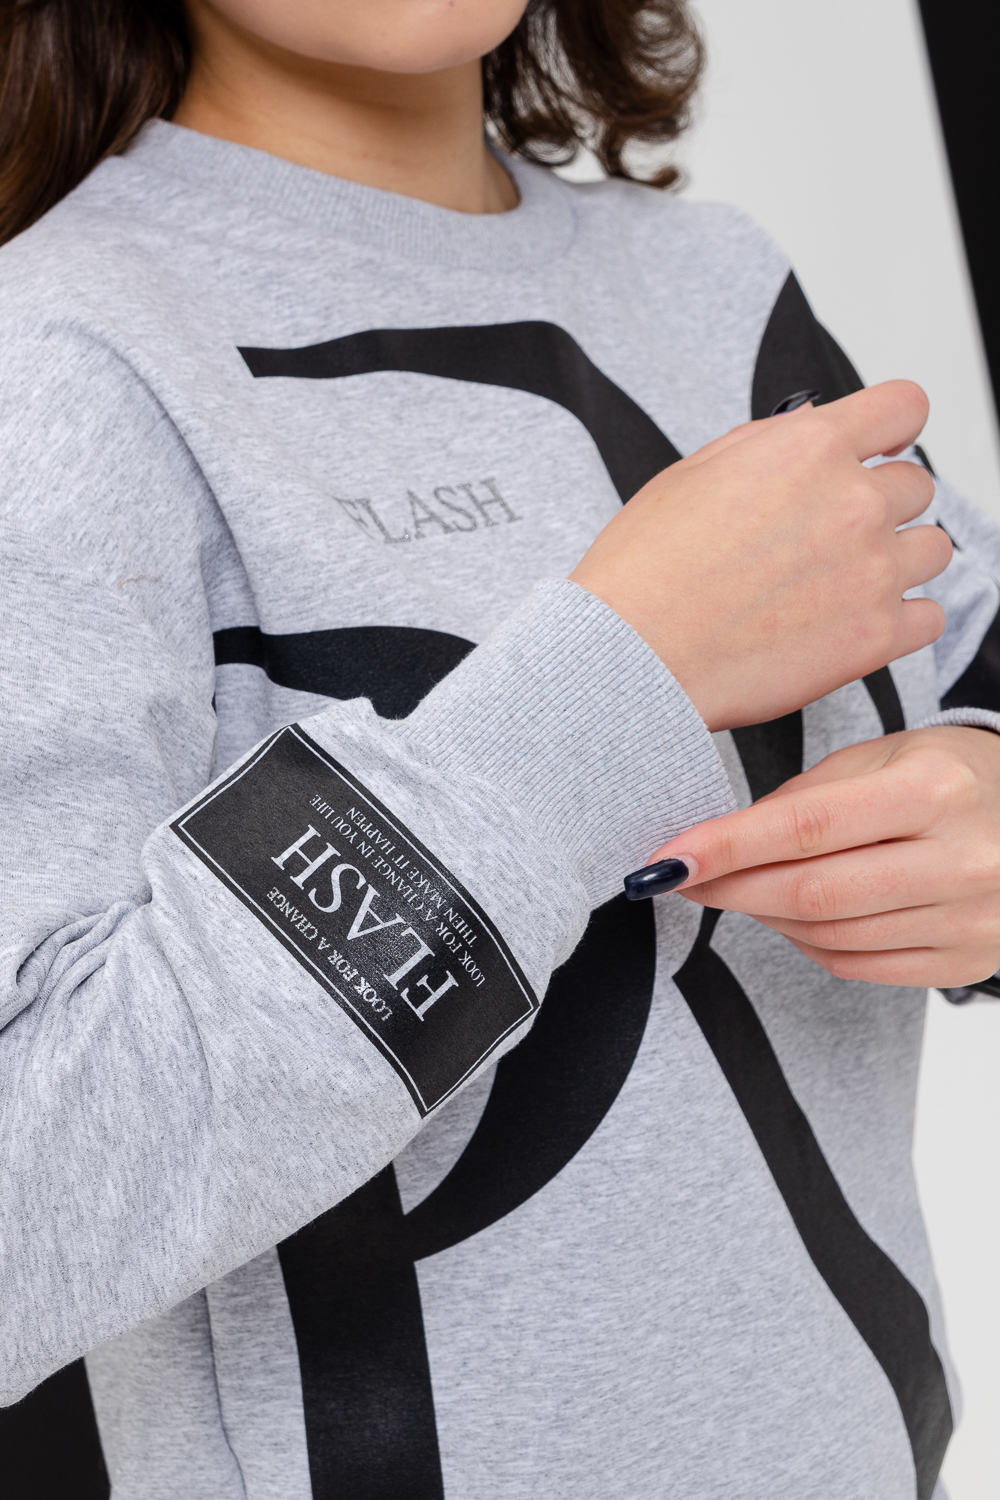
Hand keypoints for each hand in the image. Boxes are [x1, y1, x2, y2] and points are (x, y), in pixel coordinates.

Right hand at [570, 381, 950, 731]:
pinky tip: (854, 622)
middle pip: (915, 486)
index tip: (887, 445)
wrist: (631, 655)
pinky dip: (901, 620)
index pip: (903, 406)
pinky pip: (930, 618)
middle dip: (878, 506)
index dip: (894, 427)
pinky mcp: (876, 637)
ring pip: (932, 550)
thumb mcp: (694, 472)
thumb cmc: (645, 571)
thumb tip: (811, 430)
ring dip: (897, 560)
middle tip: (830, 538)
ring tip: (843, 583)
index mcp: (809, 448)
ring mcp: (872, 571)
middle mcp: (852, 502)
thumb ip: (769, 444)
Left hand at [646, 726, 999, 987]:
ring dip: (764, 915)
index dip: (728, 846)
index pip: (807, 826)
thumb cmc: (957, 777)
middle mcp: (961, 860)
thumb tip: (726, 839)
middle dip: (731, 888)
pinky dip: (806, 943)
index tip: (670, 859)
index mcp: (937, 789)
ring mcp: (969, 920)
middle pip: (811, 892)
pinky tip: (790, 915)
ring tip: (738, 888)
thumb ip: (809, 796)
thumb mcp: (889, 755)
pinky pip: (857, 966)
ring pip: (827, 936)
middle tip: (687, 878)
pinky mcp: (964, 962)